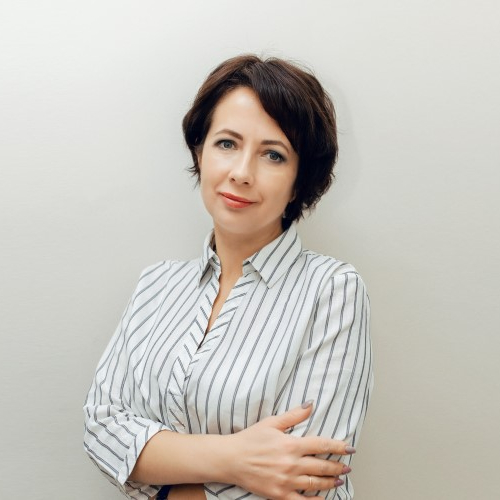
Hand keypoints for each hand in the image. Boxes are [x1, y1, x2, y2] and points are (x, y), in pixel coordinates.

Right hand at [228, 402, 352, 498]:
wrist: (231, 459)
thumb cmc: (250, 439)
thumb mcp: (272, 422)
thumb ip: (294, 415)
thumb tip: (311, 404)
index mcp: (291, 445)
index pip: (321, 446)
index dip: (338, 447)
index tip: (350, 448)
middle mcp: (291, 464)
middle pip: (322, 467)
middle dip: (337, 467)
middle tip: (347, 466)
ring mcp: (286, 481)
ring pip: (315, 484)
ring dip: (330, 482)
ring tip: (339, 480)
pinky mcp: (279, 495)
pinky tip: (323, 499)